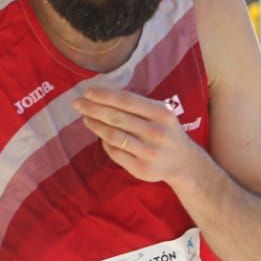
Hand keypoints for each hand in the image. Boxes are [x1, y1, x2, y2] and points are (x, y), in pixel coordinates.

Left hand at [74, 86, 199, 184]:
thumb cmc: (165, 131)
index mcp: (161, 113)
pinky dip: (104, 142)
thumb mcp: (160, 113)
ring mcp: (149, 152)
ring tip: (85, 118)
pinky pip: (115, 153)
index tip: (87, 92)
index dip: (104, 96)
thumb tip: (101, 95)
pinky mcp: (141, 169)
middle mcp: (156, 132)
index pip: (127, 100)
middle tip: (77, 103)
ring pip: (113, 136)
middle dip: (93, 109)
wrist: (183, 162)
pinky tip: (100, 135)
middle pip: (117, 118)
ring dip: (95, 125)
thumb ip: (137, 105)